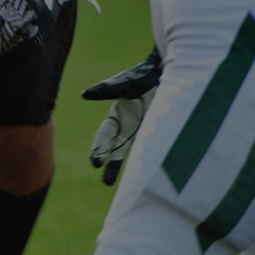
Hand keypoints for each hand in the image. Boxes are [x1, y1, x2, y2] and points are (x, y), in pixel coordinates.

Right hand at [83, 48, 161, 185]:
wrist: (170, 71)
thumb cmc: (144, 75)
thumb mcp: (124, 82)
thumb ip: (106, 89)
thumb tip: (84, 94)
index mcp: (117, 115)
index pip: (104, 135)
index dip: (99, 149)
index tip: (95, 162)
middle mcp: (128, 125)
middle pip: (116, 148)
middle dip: (110, 163)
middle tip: (105, 180)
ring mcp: (144, 130)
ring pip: (133, 153)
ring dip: (127, 168)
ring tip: (119, 182)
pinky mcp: (161, 132)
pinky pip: (153, 149)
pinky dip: (150, 162)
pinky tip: (150, 175)